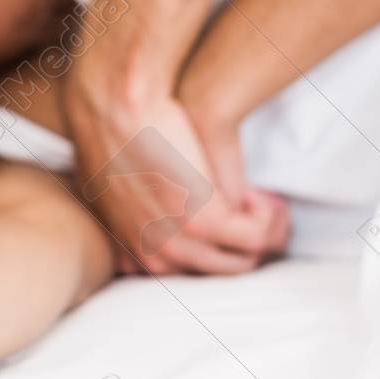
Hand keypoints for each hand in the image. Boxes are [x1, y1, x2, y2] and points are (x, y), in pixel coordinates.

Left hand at [64, 60, 286, 274]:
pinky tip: (259, 192)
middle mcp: (156, 258)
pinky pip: (258, 238)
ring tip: (259, 199)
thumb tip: (142, 237)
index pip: (193, 275)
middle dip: (244, 241)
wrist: (119, 103)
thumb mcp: (112, 189)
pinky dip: (267, 217)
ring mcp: (181, 244)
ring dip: (261, 229)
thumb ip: (129, 220)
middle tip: (252, 204)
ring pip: (245, 261)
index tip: (226, 211)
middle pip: (222, 272)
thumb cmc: (117, 135)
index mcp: (135, 255)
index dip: (217, 244)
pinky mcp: (207, 221)